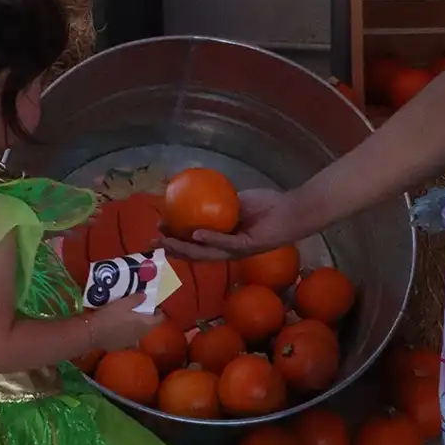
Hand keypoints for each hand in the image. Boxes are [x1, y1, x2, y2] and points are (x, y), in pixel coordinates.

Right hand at [90, 298, 165, 350]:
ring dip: (137, 326)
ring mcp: (130, 342)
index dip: (159, 312)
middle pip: (149, 326)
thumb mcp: (123, 303)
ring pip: (138, 333)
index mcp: (145, 324)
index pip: (160, 319)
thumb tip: (145, 296)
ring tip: (130, 318)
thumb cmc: (110, 315)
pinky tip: (119, 329)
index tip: (156, 306)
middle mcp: (140, 334)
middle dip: (148, 318)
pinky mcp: (120, 346)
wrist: (92, 333)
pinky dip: (126, 333)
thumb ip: (136, 299)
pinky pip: (127, 338)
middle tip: (142, 309)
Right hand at [163, 188, 301, 261]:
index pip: (194, 244)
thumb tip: (196, 191)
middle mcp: (227, 250)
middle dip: (172, 249)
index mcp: (222, 240)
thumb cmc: (267, 205)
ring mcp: (237, 251)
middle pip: (194, 253)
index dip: (174, 239)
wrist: (291, 210)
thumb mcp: (237, 202)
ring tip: (167, 242)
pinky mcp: (248, 247)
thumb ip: (219, 203)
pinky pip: (226, 244)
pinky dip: (211, 239)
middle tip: (153, 242)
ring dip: (185, 248)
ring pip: (206, 253)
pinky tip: (197, 235)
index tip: (158, 230)